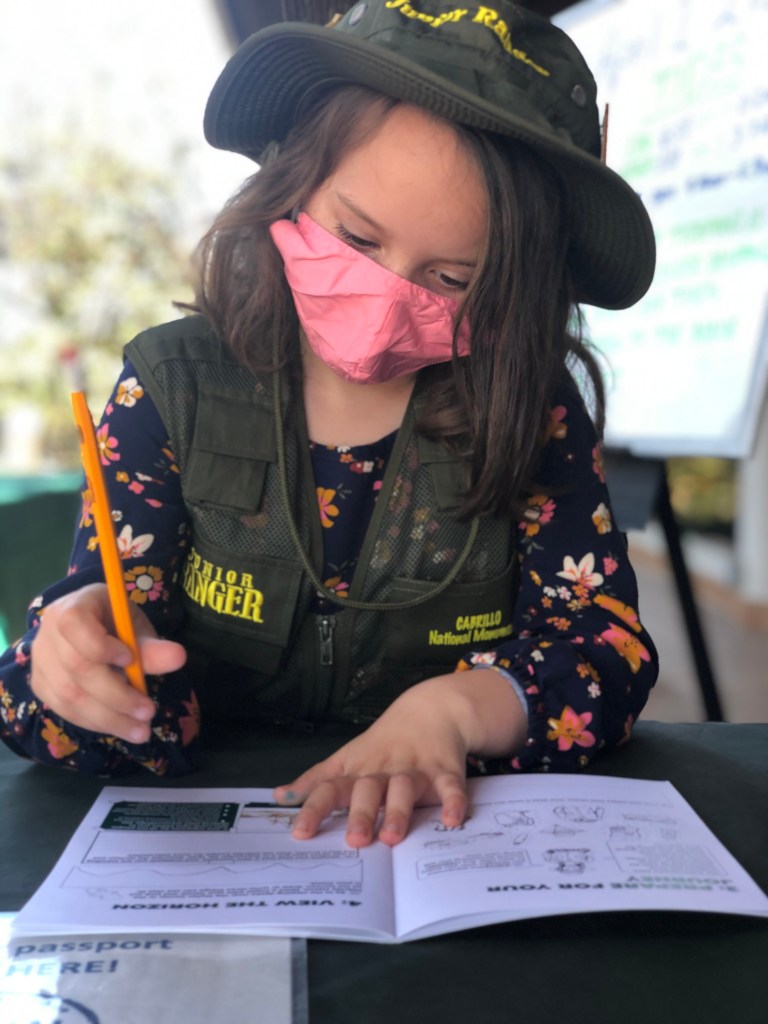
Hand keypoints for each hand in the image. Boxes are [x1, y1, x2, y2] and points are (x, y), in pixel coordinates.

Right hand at [30, 583, 186, 742]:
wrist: (90, 627)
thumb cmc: (115, 623)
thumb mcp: (135, 626)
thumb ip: (152, 645)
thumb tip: (178, 658)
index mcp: (71, 608)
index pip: (74, 625)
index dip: (100, 646)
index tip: (129, 659)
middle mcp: (48, 635)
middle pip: (76, 669)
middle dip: (116, 695)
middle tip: (148, 711)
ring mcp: (40, 662)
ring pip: (70, 697)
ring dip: (109, 718)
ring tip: (140, 730)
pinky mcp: (42, 687)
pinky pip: (66, 710)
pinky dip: (96, 722)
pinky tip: (121, 726)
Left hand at [274, 670, 525, 847]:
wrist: (430, 710)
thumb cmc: (382, 744)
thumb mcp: (347, 759)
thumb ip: (316, 781)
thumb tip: (279, 797)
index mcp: (357, 770)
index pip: (330, 789)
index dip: (314, 809)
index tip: (299, 833)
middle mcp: (383, 770)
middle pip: (368, 790)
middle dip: (361, 814)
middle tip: (355, 841)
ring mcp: (414, 769)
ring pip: (405, 788)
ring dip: (399, 811)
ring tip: (393, 837)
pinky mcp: (444, 771)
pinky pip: (450, 786)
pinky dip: (453, 801)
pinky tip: (452, 820)